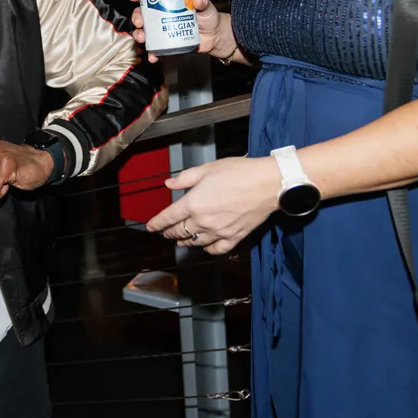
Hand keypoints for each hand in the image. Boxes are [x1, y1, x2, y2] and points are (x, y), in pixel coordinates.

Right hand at [129, 0, 223, 63]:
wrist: (215, 37)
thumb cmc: (209, 17)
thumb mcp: (206, 6)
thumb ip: (202, 2)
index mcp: (167, 2)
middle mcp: (161, 15)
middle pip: (142, 14)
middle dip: (136, 17)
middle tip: (139, 20)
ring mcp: (163, 30)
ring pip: (145, 32)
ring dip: (139, 34)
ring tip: (142, 37)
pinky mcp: (167, 44)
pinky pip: (156, 49)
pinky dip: (152, 54)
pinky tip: (152, 57)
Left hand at [146, 156, 281, 254]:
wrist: (267, 184)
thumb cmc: (239, 173)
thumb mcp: (207, 169)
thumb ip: (185, 178)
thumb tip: (169, 184)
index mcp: (193, 203)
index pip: (168, 217)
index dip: (157, 223)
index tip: (151, 227)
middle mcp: (203, 221)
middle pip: (180, 231)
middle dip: (170, 232)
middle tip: (165, 232)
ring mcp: (219, 232)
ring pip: (195, 242)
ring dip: (185, 241)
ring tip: (181, 241)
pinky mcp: (234, 237)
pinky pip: (217, 249)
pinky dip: (208, 249)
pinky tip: (205, 246)